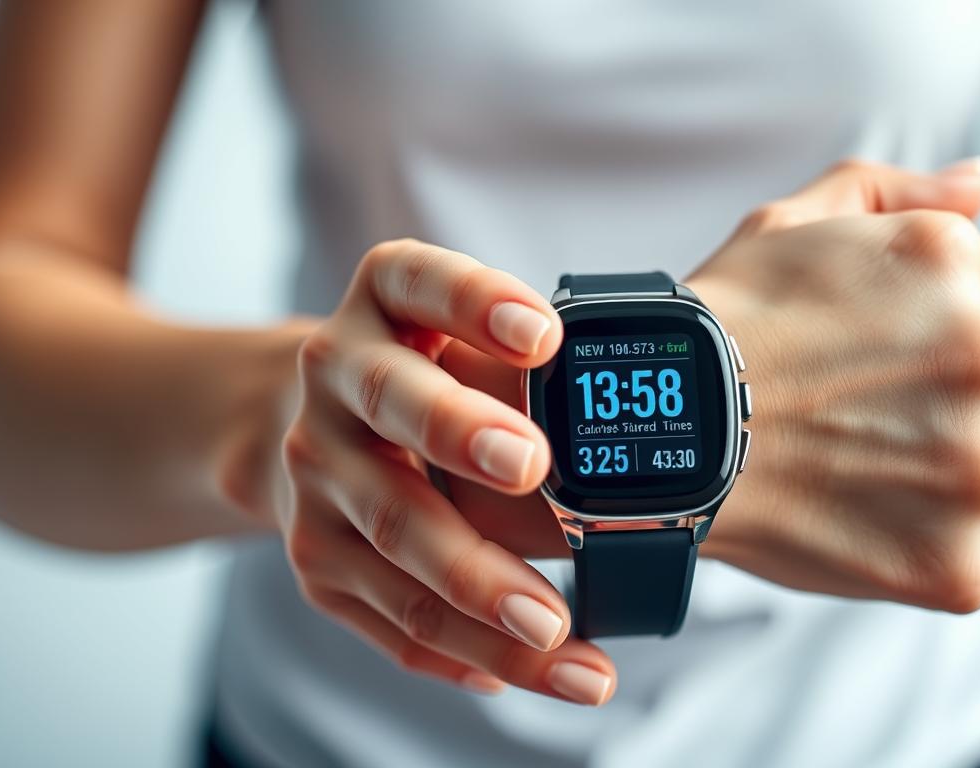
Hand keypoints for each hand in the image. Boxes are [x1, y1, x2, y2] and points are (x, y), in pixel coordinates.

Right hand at [270, 239, 615, 704]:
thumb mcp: (466, 328)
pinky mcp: (316, 556)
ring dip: (476, 584)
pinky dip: (460, 649)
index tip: (548, 332)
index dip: (476, 300)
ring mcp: (317, 470)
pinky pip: (390, 614)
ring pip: (397, 531)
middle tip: (536, 467)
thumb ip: (540, 343)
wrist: (318, 430)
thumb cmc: (433, 372)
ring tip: (557, 628)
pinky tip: (523, 668)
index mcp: (382, 300)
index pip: (418, 279)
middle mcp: (335, 376)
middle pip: (390, 400)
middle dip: (461, 432)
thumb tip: (664, 385)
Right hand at [691, 159, 979, 611]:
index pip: (968, 305)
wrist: (658, 440)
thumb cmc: (721, 334)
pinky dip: (916, 549)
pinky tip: (852, 522)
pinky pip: (964, 557)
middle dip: (926, 402)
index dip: (899, 335)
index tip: (841, 357)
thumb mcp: (794, 224)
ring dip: (928, 475)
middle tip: (836, 415)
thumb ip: (899, 190)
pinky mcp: (963, 560)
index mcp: (956, 266)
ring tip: (839, 467)